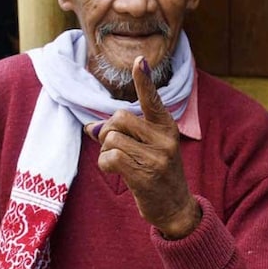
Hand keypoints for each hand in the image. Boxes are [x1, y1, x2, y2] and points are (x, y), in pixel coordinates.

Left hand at [87, 55, 199, 238]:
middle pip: (119, 118)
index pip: (153, 100)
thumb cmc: (158, 174)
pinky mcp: (145, 175)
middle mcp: (165, 139)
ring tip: (119, 164)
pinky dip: (105, 164)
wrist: (176, 208)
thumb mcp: (149, 149)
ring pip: (111, 139)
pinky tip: (116, 172)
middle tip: (115, 147)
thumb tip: (92, 127)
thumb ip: (124, 134)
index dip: (144, 80)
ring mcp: (157, 157)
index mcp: (167, 128)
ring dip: (105, 152)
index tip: (140, 60)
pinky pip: (110, 158)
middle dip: (108, 131)